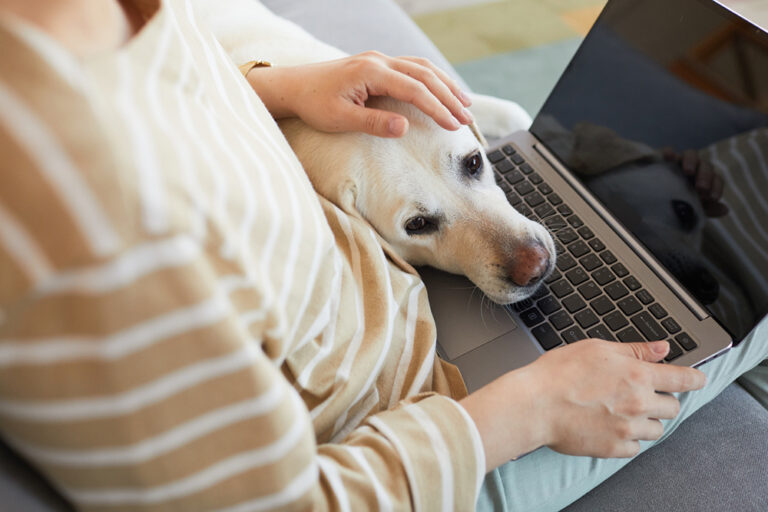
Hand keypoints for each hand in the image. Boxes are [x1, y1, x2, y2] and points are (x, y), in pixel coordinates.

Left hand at [245, 51, 472, 136]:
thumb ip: (373, 122)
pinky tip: (442, 90)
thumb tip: (405, 127)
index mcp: (371, 73)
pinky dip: (431, 78)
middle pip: (425, 75)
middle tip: (468, 119)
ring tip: (465, 104)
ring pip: (421, 67)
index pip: (415, 89)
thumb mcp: (340, 119)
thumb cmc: (314, 105)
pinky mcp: (377, 64)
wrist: (294, 86)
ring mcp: (379, 59)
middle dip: (449, 97)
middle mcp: (379, 61)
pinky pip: (412, 66)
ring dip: (445, 84)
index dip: (437, 108)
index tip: (454, 126)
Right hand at [460, 339, 706, 470]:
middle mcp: (639, 403)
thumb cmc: (559, 373)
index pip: (683, 378)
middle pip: (673, 407)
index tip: (698, 380)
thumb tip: (662, 348)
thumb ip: (634, 350)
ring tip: (620, 413)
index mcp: (637, 375)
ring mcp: (628, 429)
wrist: (535, 404)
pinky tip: (608, 427)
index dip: (695, 379)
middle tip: (640, 396)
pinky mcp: (614, 449)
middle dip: (661, 401)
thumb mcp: (597, 349)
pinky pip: (635, 448)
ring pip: (655, 430)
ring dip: (645, 421)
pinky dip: (627, 440)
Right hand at [663, 148, 728, 216]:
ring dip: (692, 161)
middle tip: (701, 188)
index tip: (712, 198)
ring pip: (691, 154)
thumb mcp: (692, 209)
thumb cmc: (676, 204)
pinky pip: (668, 152)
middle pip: (706, 166)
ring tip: (688, 171)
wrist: (654, 200)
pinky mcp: (663, 159)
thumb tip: (725, 210)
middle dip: (705, 176)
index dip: (716, 187)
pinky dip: (670, 152)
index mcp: (704, 180)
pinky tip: (668, 157)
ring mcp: (679, 161)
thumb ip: (708, 208)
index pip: (716, 179)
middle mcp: (695, 168)